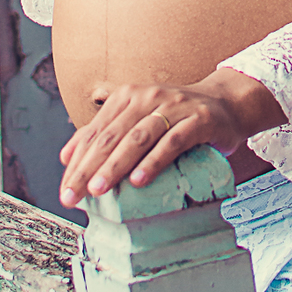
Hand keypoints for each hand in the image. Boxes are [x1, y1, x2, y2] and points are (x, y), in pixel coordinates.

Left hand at [58, 69, 284, 207]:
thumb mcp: (139, 120)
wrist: (226, 103)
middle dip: (89, 167)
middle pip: (111, 135)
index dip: (78, 161)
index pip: (96, 131)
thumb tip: (67, 156)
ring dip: (116, 165)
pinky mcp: (198, 120)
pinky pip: (172, 142)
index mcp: (128, 96)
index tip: (65, 189)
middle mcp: (147, 97)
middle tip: (73, 196)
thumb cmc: (177, 117)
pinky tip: (139, 180)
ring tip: (99, 189)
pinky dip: (153, 161)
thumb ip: (105, 133)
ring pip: (138, 138)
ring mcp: (174, 107)